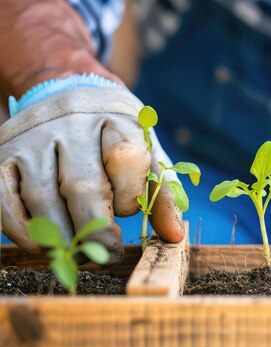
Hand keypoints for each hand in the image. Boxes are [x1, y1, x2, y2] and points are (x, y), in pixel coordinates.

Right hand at [0, 87, 183, 262]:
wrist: (68, 92)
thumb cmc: (116, 137)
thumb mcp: (147, 153)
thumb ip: (161, 193)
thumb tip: (175, 236)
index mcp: (117, 121)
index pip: (126, 161)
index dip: (129, 198)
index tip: (128, 214)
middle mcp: (73, 125)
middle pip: (83, 186)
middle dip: (96, 231)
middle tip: (106, 253)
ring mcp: (34, 137)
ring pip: (42, 196)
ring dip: (60, 236)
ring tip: (77, 253)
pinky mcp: (5, 152)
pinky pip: (4, 196)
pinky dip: (20, 229)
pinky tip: (41, 245)